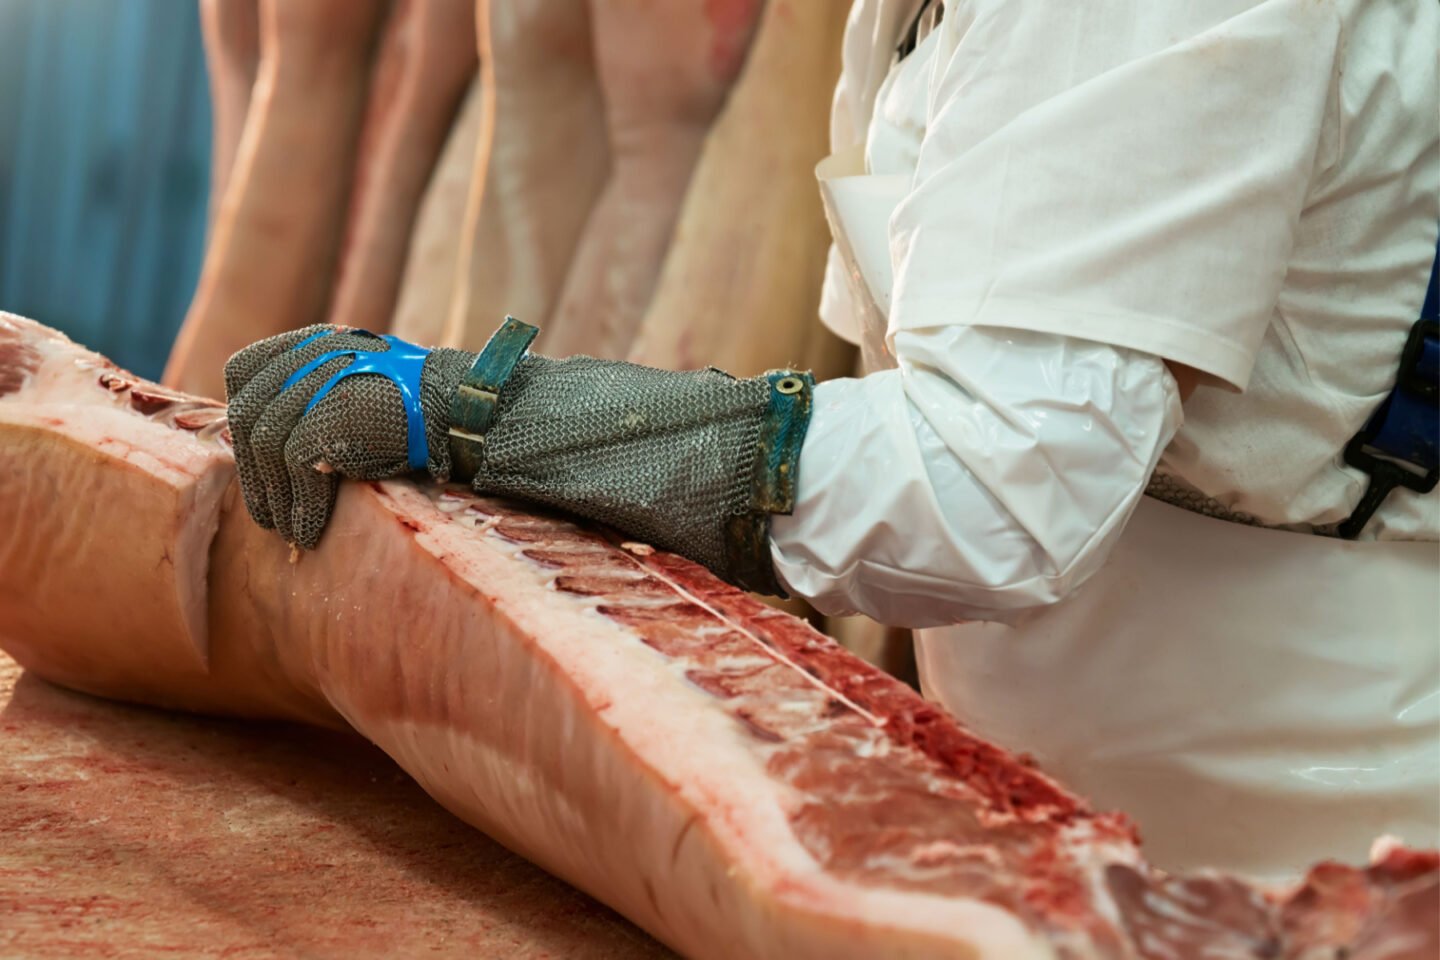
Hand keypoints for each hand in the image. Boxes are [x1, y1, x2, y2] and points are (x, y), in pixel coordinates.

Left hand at [224, 325, 475, 547]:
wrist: (463, 412)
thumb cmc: (420, 415)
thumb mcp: (359, 391)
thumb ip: (317, 399)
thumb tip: (272, 448)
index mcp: (313, 341)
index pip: (245, 371)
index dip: (245, 420)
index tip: (255, 461)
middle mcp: (309, 352)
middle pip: (249, 413)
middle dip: (253, 471)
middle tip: (267, 512)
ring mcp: (318, 380)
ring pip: (264, 444)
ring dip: (273, 496)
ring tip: (286, 530)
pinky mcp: (328, 415)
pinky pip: (295, 466)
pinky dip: (299, 505)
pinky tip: (308, 533)